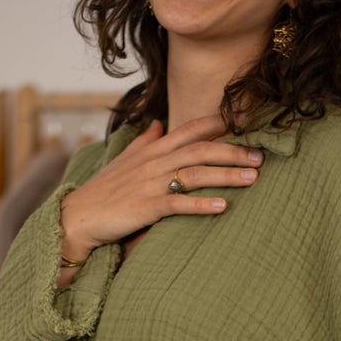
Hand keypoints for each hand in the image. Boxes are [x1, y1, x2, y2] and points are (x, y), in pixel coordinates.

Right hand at [59, 112, 263, 259]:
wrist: (78, 216)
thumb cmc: (104, 191)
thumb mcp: (125, 160)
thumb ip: (146, 141)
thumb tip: (160, 123)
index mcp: (152, 149)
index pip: (189, 129)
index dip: (218, 125)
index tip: (246, 124)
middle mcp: (154, 162)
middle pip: (200, 150)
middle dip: (233, 152)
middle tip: (261, 156)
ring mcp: (150, 184)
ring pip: (195, 174)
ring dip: (226, 175)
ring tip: (253, 178)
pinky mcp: (146, 208)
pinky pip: (179, 204)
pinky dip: (201, 205)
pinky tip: (223, 206)